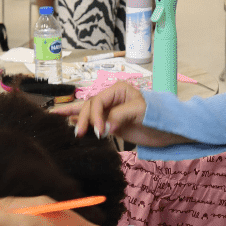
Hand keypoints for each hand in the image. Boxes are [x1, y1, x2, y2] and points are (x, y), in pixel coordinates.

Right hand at [53, 82, 185, 147]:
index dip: (95, 116)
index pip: (98, 101)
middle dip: (84, 119)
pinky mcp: (110, 122)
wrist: (169, 130)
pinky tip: (66, 121)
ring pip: (87, 111)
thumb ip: (120, 116)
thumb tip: (105, 127)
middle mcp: (111, 98)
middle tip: (80, 135)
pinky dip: (79, 120)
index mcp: (118, 90)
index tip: (100, 132)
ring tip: (56, 120)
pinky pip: (92, 120)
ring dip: (75, 118)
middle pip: (90, 106)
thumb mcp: (140, 112)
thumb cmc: (158, 117)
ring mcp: (110, 110)